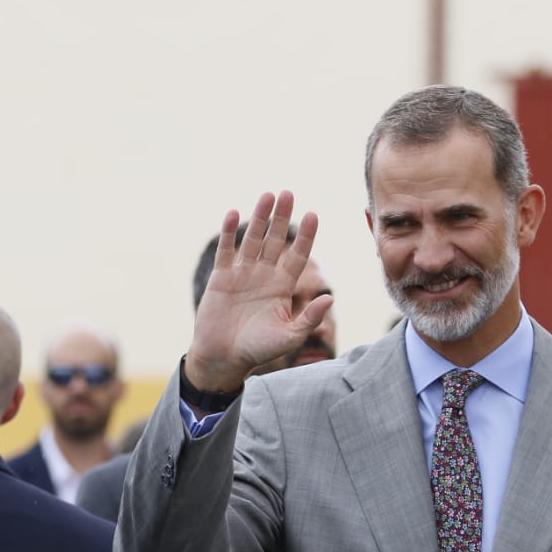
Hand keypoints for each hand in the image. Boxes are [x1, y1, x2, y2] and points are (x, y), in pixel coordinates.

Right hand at [185, 190, 333, 392]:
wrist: (224, 359)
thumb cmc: (258, 350)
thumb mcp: (290, 337)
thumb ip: (310, 319)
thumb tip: (331, 299)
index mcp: (283, 287)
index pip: (298, 255)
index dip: (305, 236)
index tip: (314, 215)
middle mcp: (264, 275)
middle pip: (275, 240)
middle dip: (282, 217)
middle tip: (289, 193)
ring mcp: (242, 274)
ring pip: (252, 239)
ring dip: (259, 218)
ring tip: (267, 195)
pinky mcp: (221, 278)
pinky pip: (227, 251)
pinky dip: (229, 232)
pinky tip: (235, 213)